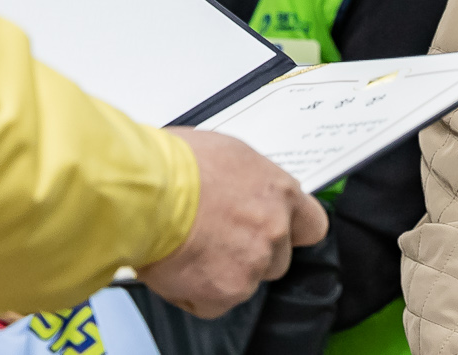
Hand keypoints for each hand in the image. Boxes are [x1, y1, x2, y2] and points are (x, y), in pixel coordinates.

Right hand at [137, 129, 327, 318]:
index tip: (273, 229)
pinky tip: (176, 264)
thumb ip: (247, 182)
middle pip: (277, 257)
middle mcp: (273, 230)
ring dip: (221, 271)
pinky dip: (194, 291)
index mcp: (279, 192)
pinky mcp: (225, 294)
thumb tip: (240, 191)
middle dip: (251, 253)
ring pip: (244, 281)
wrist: (145, 193)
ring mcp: (252, 265)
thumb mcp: (225, 155)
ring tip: (188, 246)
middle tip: (218, 238)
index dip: (290, 230)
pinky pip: (213, 302)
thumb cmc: (173, 165)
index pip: (311, 224)